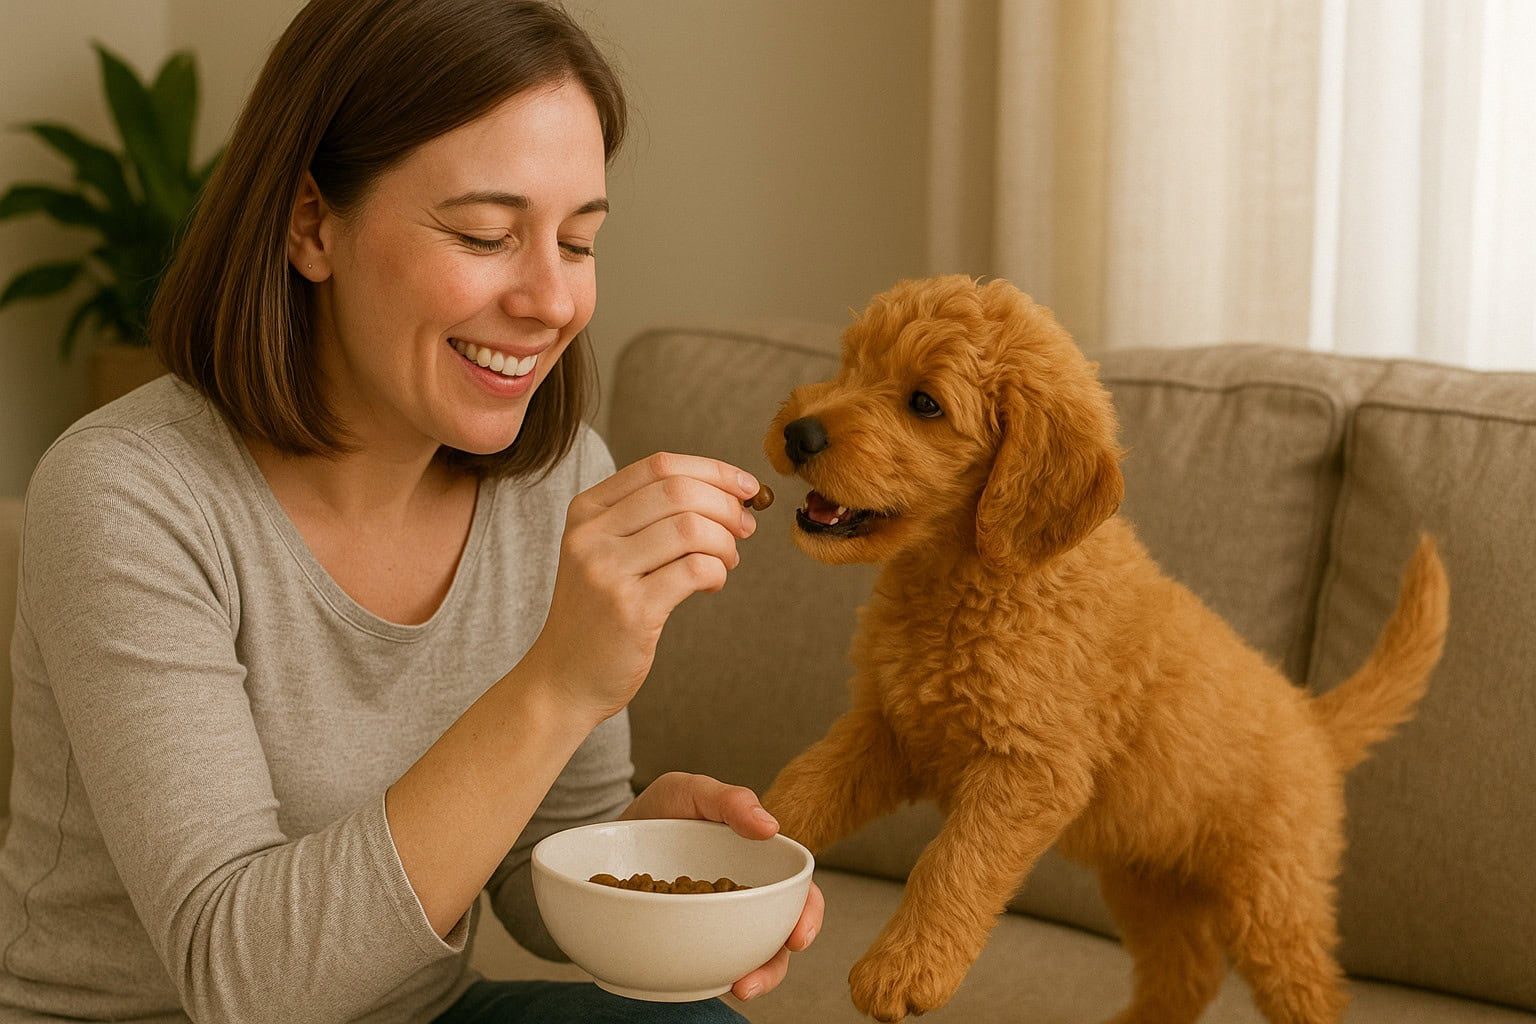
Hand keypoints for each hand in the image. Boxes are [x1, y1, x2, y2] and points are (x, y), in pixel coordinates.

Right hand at [522, 453, 759, 724]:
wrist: (562, 678)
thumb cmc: (597, 614)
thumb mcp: (605, 552)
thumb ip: (649, 519)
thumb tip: (728, 495)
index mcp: (586, 510)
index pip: (659, 466)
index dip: (713, 471)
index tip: (745, 486)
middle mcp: (590, 535)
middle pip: (678, 491)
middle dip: (726, 506)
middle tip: (745, 527)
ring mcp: (606, 572)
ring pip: (690, 529)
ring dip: (724, 542)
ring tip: (726, 560)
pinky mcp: (630, 609)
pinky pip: (694, 570)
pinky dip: (716, 572)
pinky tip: (712, 583)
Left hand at [621, 772, 824, 1001]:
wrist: (612, 832)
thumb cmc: (663, 808)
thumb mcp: (691, 791)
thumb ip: (729, 800)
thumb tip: (771, 827)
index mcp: (758, 863)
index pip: (798, 891)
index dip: (807, 915)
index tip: (797, 937)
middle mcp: (744, 897)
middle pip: (777, 937)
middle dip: (774, 966)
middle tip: (752, 981)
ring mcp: (716, 921)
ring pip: (747, 958)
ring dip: (748, 978)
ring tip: (734, 987)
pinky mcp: (688, 939)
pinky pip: (708, 964)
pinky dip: (710, 979)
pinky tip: (702, 981)